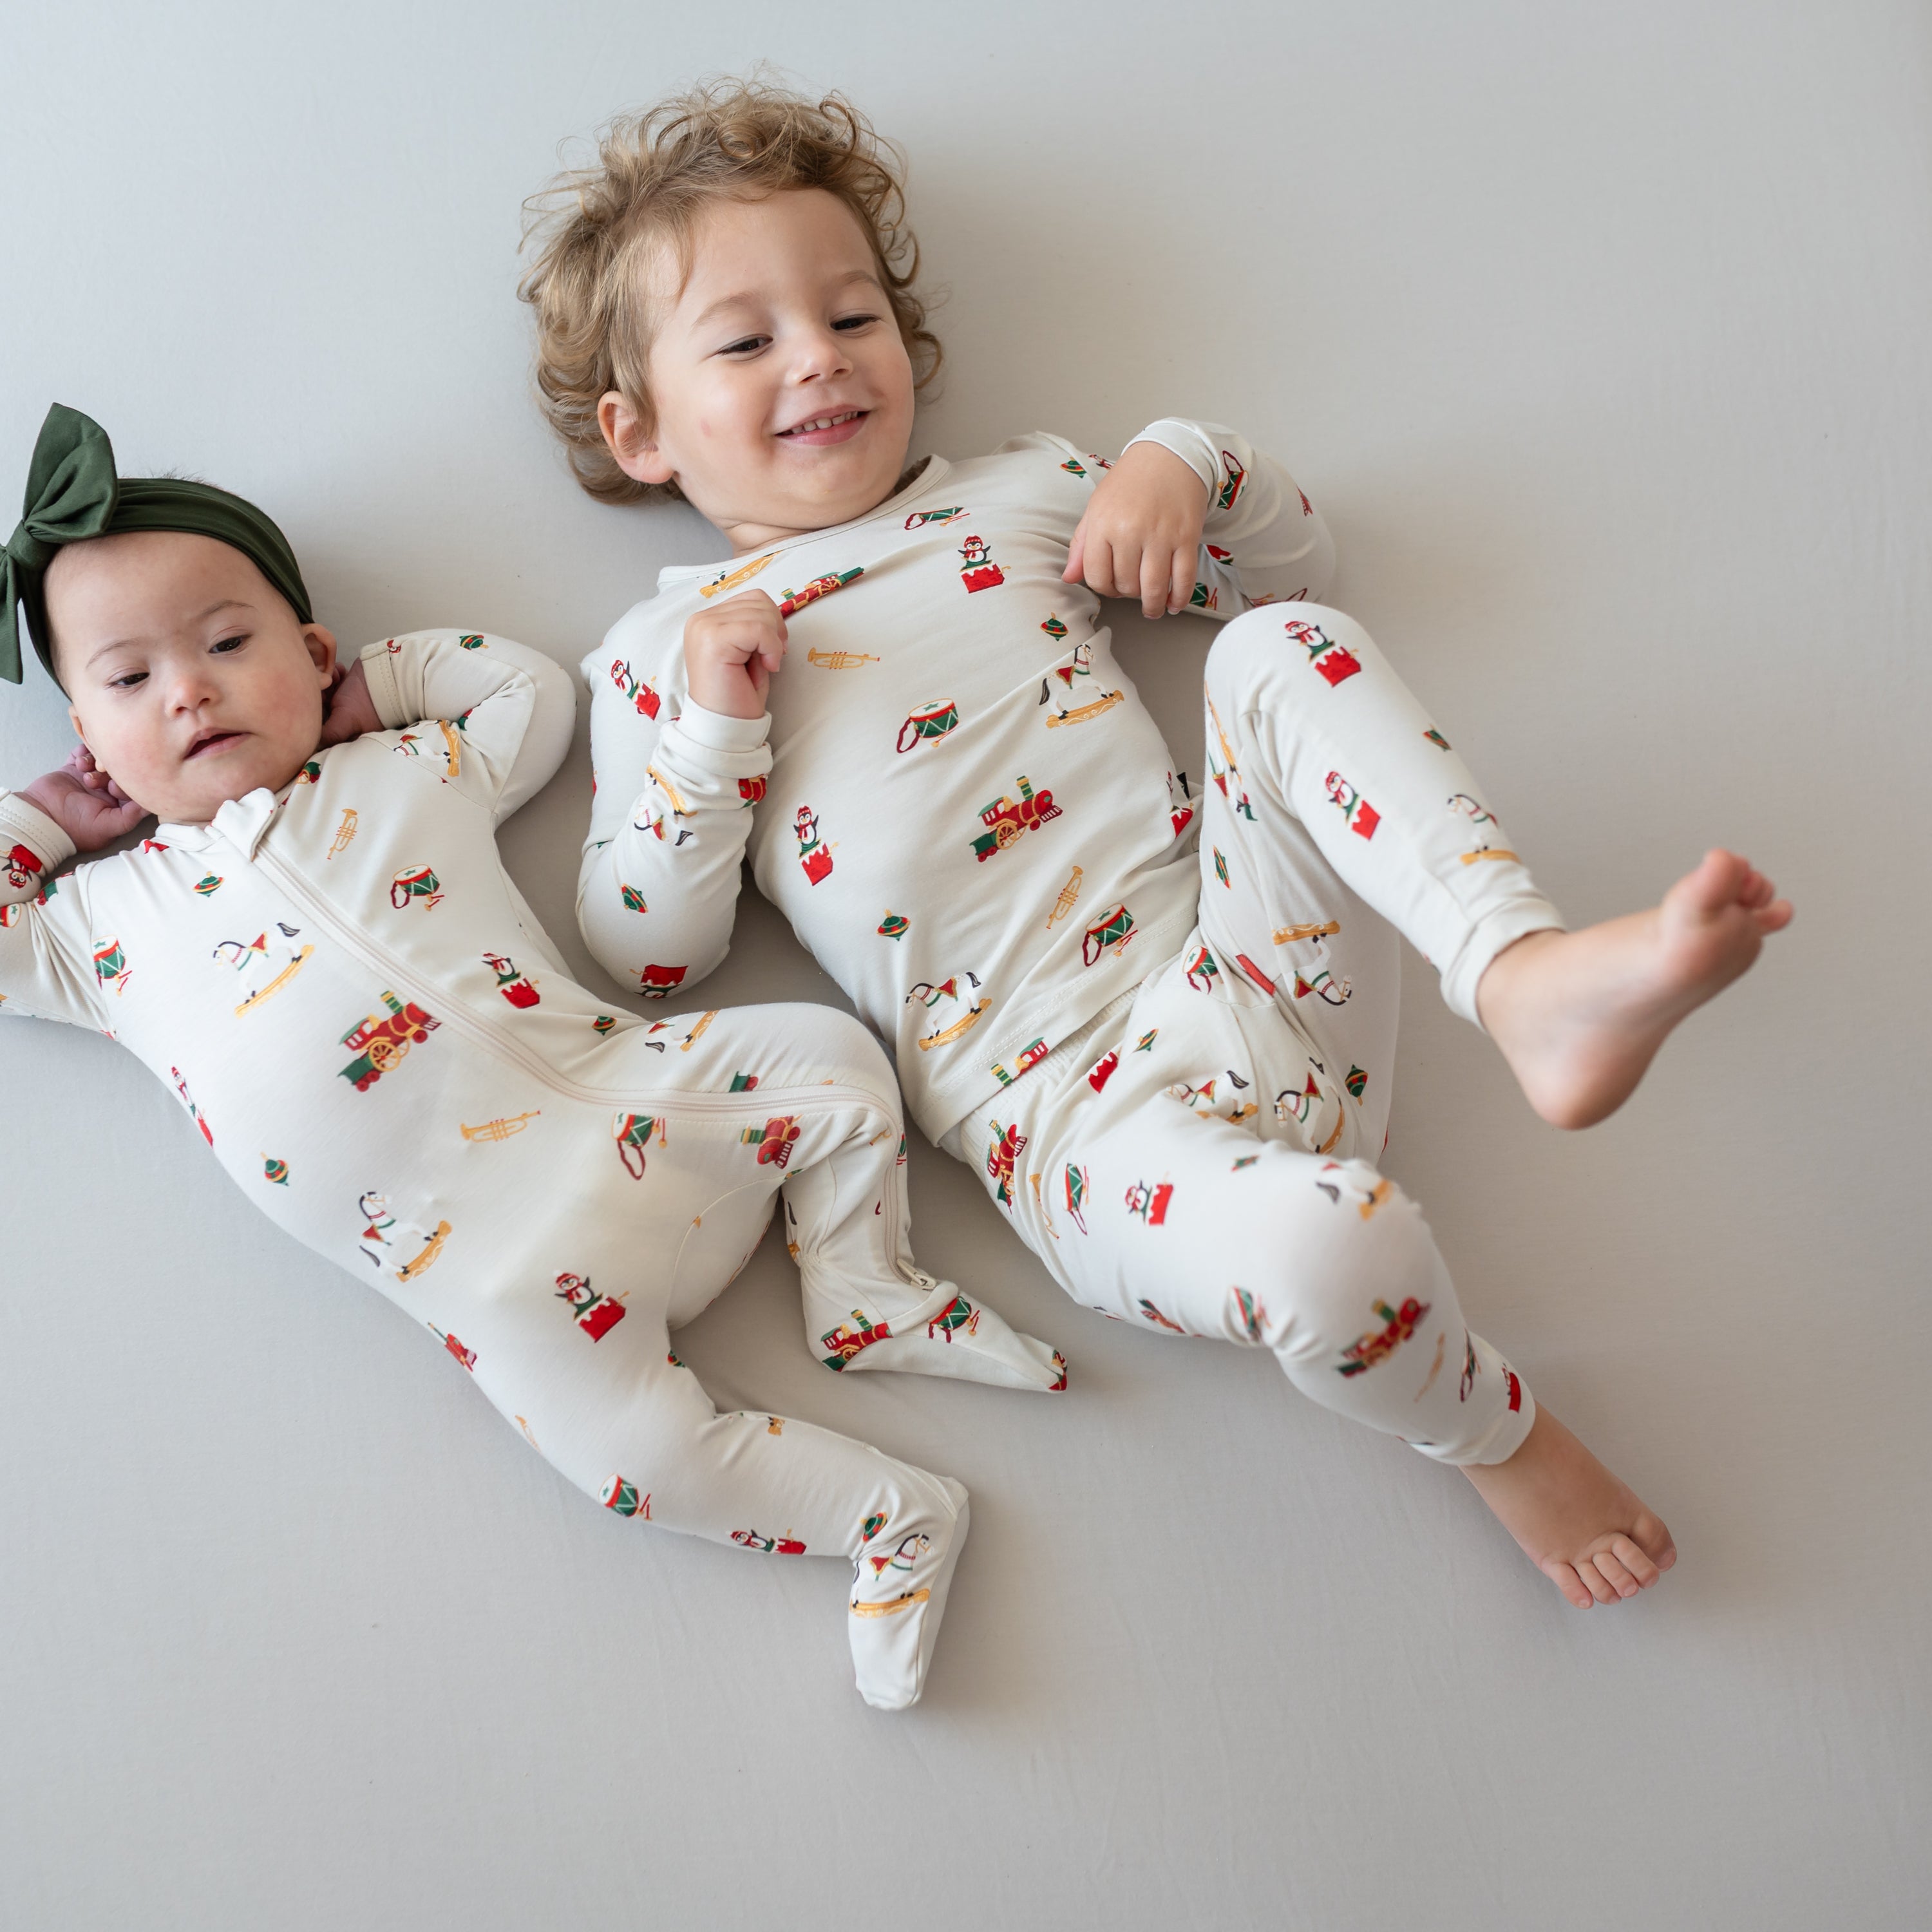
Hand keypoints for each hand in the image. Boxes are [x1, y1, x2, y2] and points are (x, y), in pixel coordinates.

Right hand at [18, 745, 150, 853]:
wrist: (41, 818)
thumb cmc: (75, 827)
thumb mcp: (108, 826)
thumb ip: (131, 816)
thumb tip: (151, 805)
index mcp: (117, 806)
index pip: (134, 788)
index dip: (129, 783)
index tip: (116, 787)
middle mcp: (105, 792)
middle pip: (120, 772)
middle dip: (112, 772)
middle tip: (99, 779)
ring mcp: (89, 779)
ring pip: (103, 761)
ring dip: (96, 762)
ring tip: (85, 771)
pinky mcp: (73, 769)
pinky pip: (84, 753)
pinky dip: (83, 754)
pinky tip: (79, 762)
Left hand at [319, 657, 381, 745]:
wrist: (387, 672)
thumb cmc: (367, 700)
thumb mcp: (345, 721)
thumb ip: (329, 735)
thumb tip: (312, 746)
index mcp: (349, 732)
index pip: (324, 731)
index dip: (314, 719)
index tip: (312, 708)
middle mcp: (347, 718)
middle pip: (321, 711)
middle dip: (319, 698)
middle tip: (323, 690)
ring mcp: (347, 701)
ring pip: (324, 694)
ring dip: (326, 684)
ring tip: (334, 679)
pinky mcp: (348, 685)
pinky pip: (333, 680)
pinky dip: (334, 674)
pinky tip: (340, 673)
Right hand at [683, 589, 786, 719]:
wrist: (725, 727)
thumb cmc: (738, 696)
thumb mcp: (749, 652)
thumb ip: (755, 626)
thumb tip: (773, 611)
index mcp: (707, 620)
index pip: (752, 598)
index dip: (773, 622)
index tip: (773, 651)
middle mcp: (701, 620)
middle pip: (758, 600)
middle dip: (775, 630)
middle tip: (771, 659)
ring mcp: (704, 627)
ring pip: (760, 612)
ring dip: (773, 641)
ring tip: (765, 665)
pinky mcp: (713, 639)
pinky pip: (758, 628)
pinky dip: (771, 647)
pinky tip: (766, 667)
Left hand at [1063, 440, 1209, 617]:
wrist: (1170, 457)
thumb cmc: (1129, 484)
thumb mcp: (1097, 508)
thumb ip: (1081, 546)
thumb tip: (1068, 579)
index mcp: (1103, 524)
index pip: (1096, 577)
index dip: (1103, 588)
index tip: (1112, 586)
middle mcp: (1130, 531)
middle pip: (1125, 585)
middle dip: (1128, 594)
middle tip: (1133, 589)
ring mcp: (1160, 535)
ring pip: (1152, 588)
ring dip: (1152, 606)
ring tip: (1153, 608)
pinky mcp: (1187, 536)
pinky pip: (1183, 578)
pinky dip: (1179, 598)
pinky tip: (1174, 604)